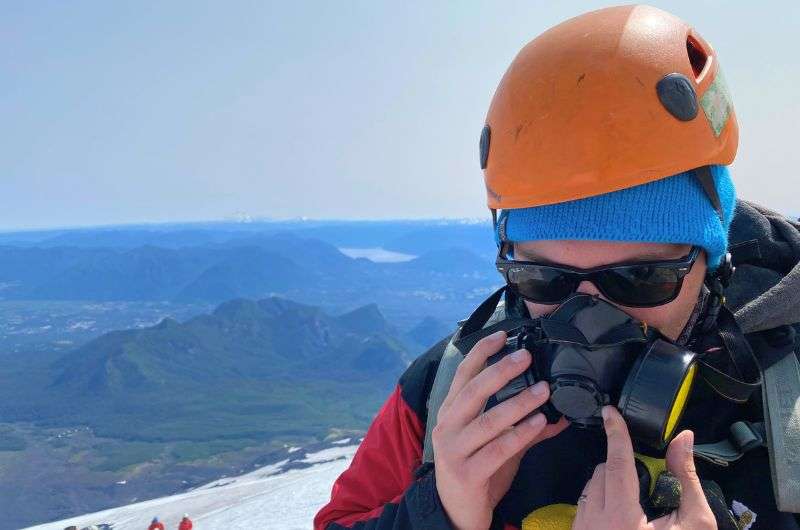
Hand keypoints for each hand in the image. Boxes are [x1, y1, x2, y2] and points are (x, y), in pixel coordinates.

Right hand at [433, 330, 568, 529]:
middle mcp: (448, 427)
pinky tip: (538, 423)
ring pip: (488, 420)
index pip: (463, 375)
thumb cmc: (477, 472)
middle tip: (526, 356)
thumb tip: (558, 413)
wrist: (457, 513)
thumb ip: (524, 427)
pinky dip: (519, 434)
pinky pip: (497, 449)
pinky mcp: (467, 473)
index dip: (481, 353)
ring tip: (543, 390)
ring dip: (518, 403)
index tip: (502, 335)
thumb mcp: (497, 444)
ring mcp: (455, 450)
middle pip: (473, 391)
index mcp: (451, 413)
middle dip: (501, 371)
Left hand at [572, 406, 716, 529]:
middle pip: (602, 472)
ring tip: (635, 503)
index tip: (611, 412)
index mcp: (622, 517)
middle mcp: (595, 522)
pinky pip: (584, 505)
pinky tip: (621, 516)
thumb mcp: (693, 524)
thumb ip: (686, 479)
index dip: (616, 434)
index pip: (616, 463)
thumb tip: (683, 439)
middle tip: (645, 481)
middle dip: (622, 466)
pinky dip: (600, 501)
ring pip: (590, 488)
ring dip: (609, 484)